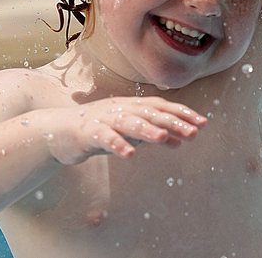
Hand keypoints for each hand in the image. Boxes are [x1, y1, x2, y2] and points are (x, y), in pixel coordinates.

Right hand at [43, 96, 206, 164]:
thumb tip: (182, 140)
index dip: (182, 114)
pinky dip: (117, 144)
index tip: (203, 122)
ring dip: (147, 130)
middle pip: (150, 114)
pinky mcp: (88, 132)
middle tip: (194, 132)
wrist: (58, 131)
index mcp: (132, 107)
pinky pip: (104, 138)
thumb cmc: (98, 130)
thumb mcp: (130, 133)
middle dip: (173, 122)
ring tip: (164, 138)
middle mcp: (121, 109)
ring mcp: (104, 119)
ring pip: (129, 122)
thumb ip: (154, 135)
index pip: (162, 107)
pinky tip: (129, 154)